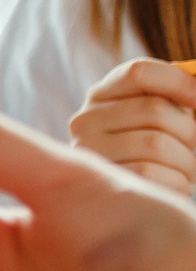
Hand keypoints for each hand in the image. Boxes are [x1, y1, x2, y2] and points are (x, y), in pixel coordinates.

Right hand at [68, 58, 195, 194]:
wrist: (126, 198)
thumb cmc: (156, 146)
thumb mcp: (162, 115)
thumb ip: (181, 96)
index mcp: (102, 94)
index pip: (140, 73)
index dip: (180, 83)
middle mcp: (85, 120)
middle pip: (154, 110)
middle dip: (189, 131)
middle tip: (194, 146)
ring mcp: (87, 153)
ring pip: (155, 144)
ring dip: (187, 160)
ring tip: (187, 169)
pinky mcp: (98, 184)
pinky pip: (151, 174)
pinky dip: (177, 181)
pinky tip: (176, 184)